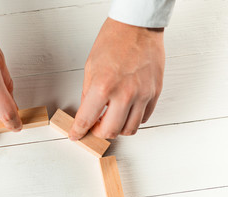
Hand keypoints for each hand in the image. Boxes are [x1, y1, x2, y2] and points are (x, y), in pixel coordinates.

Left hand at [69, 18, 164, 139]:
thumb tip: (88, 112)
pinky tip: (126, 112)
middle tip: (94, 127)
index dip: (78, 131)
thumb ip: (88, 94)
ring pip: (130, 129)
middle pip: (110, 132)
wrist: (137, 26)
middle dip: (98, 133)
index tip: (76, 135)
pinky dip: (133, 120)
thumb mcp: (90, 68)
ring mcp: (142, 94)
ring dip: (117, 129)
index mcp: (103, 87)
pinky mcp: (155, 92)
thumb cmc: (113, 41)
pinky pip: (144, 118)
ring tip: (111, 121)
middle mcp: (124, 94)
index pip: (87, 120)